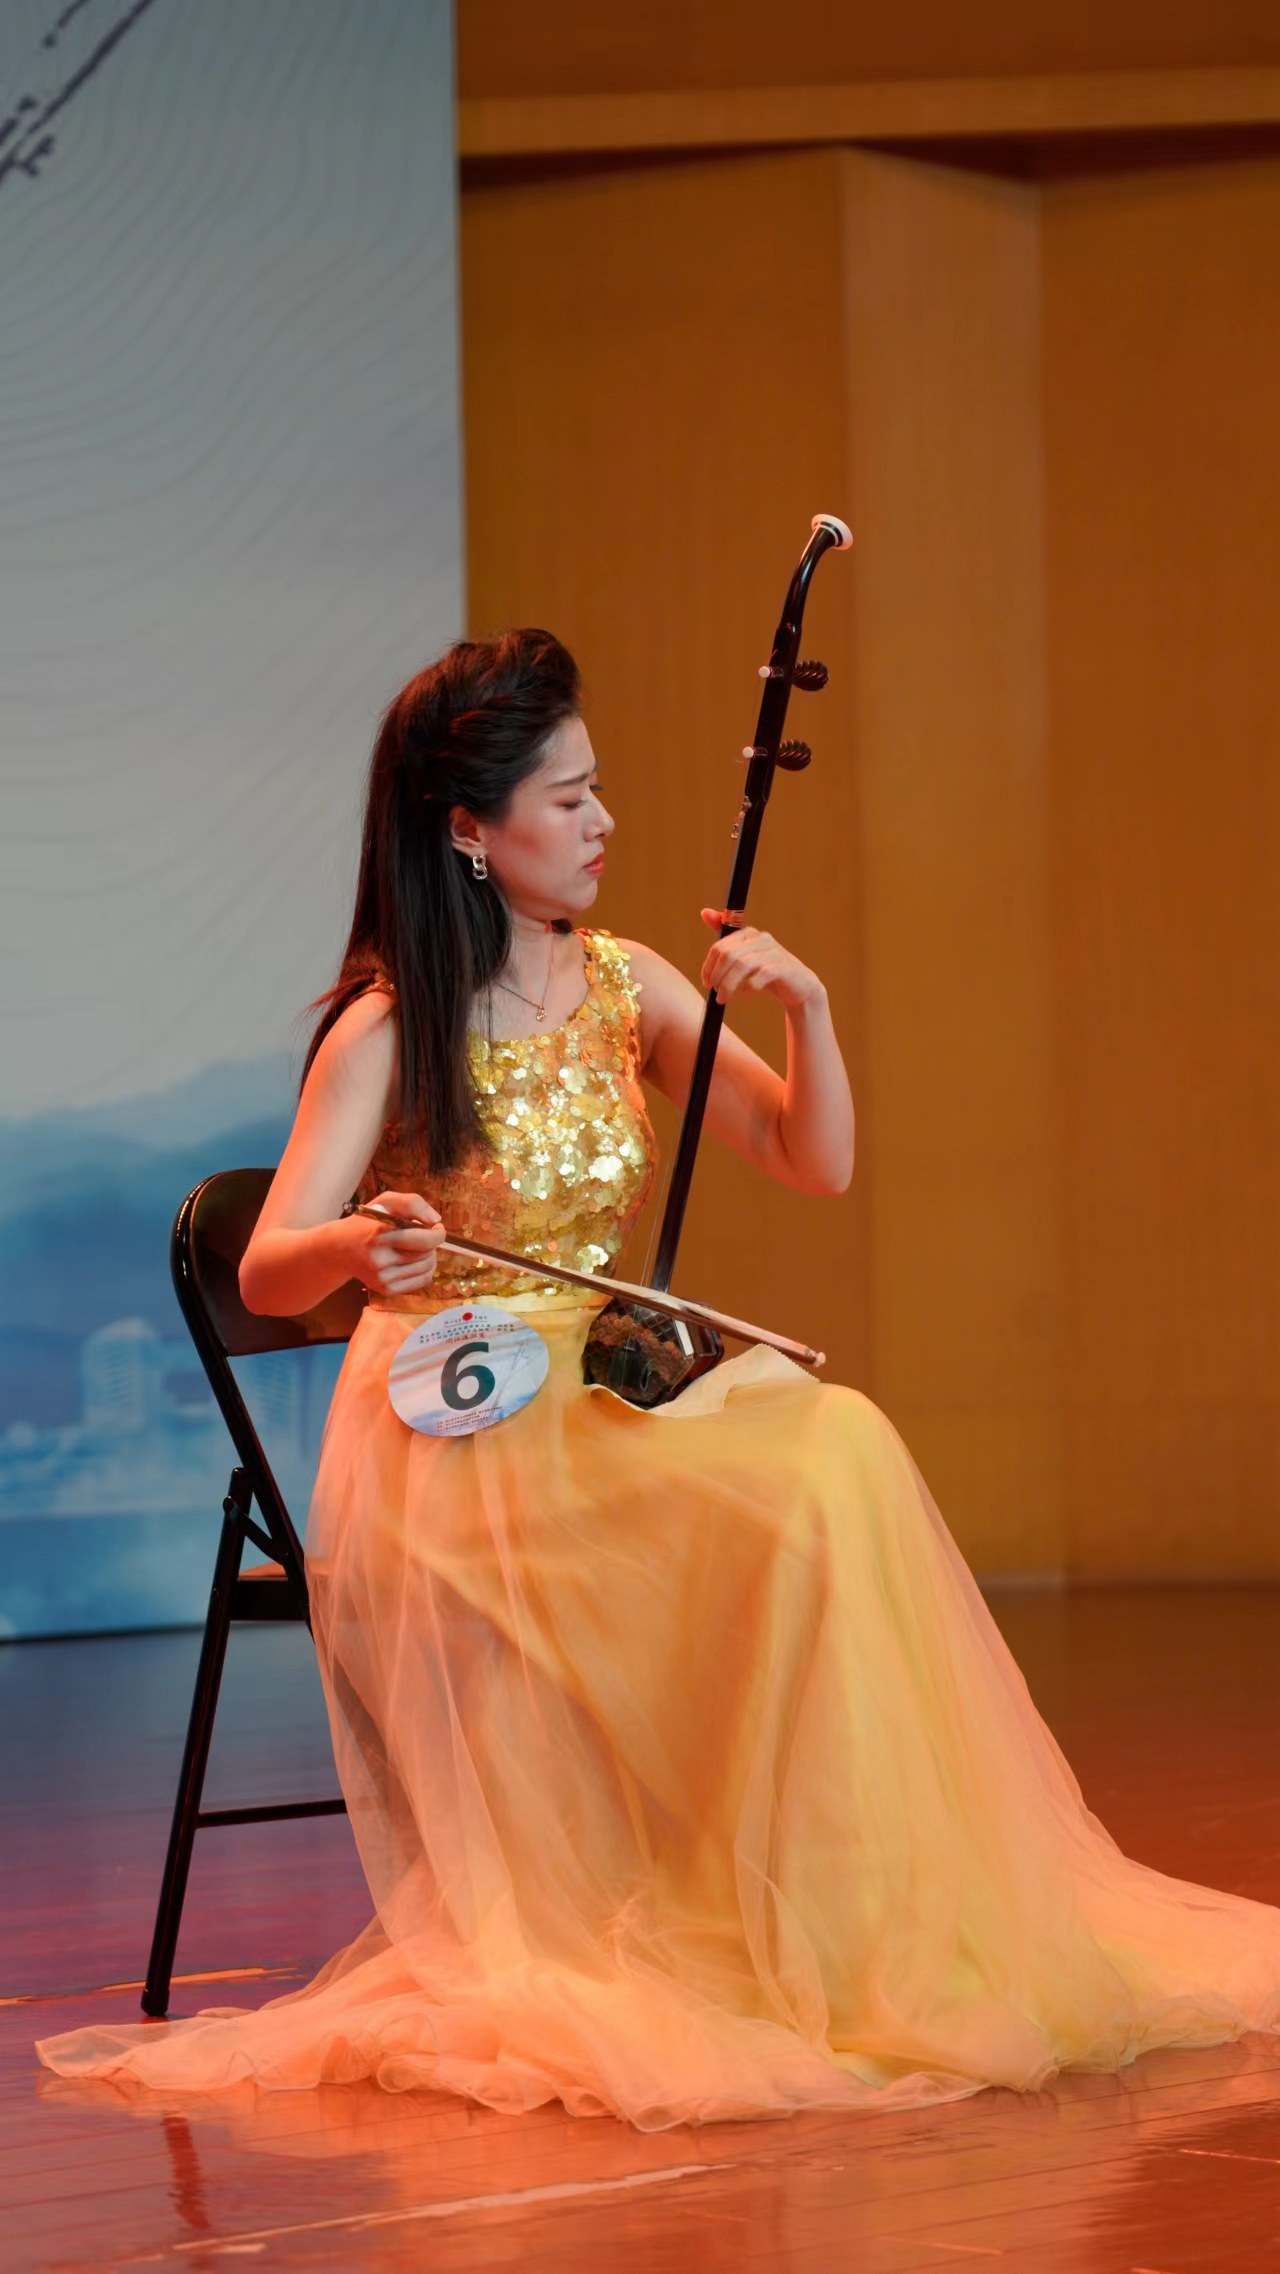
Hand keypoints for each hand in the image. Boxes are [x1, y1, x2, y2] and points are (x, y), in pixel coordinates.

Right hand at [346, 1191, 444, 1297]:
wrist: (339, 1249)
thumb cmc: (366, 1222)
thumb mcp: (385, 1202)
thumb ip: (412, 1203)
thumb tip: (435, 1220)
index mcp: (380, 1233)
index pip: (425, 1240)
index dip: (438, 1233)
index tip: (435, 1227)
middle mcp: (380, 1259)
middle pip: (428, 1254)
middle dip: (431, 1243)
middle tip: (421, 1236)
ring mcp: (383, 1277)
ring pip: (428, 1268)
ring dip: (429, 1256)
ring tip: (415, 1248)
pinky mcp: (386, 1289)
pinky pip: (422, 1280)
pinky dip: (424, 1270)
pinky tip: (412, 1261)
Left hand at [699, 911, 825, 1013]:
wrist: (798, 986)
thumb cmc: (766, 971)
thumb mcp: (743, 956)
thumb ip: (725, 939)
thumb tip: (704, 912)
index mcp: (749, 934)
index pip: (719, 947)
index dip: (709, 967)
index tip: (706, 983)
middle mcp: (761, 938)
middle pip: (729, 956)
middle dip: (718, 976)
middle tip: (716, 993)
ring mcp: (774, 952)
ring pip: (742, 965)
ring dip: (729, 985)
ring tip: (724, 998)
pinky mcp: (783, 967)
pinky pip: (759, 976)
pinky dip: (749, 987)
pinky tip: (746, 994)